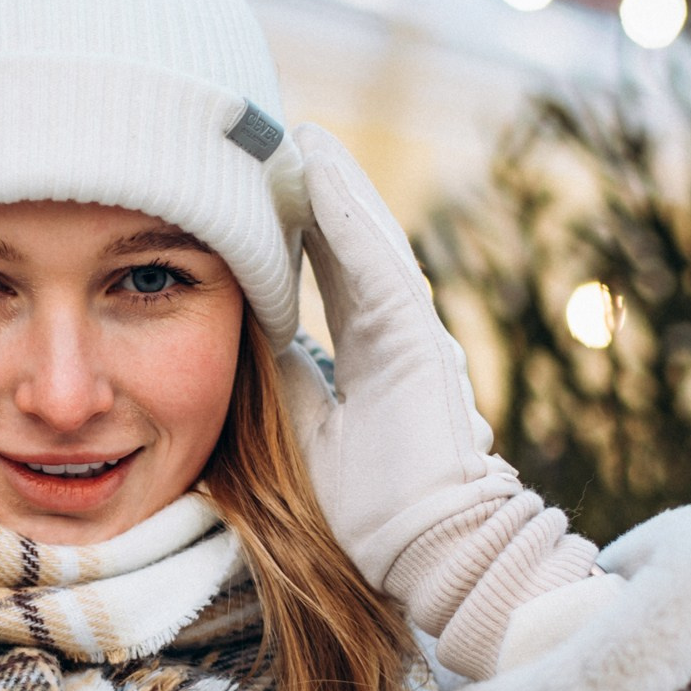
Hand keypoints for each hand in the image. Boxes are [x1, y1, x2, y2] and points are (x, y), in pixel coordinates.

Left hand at [276, 124, 590, 672]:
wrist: (431, 555)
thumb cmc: (372, 512)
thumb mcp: (308, 430)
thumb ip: (292, 378)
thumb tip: (259, 336)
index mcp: (373, 355)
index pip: (332, 274)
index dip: (302, 231)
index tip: (265, 189)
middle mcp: (398, 334)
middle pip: (351, 245)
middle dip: (317, 192)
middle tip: (280, 140)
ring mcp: (413, 333)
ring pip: (366, 240)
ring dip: (333, 184)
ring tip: (298, 134)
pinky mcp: (418, 340)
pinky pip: (377, 262)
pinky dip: (348, 212)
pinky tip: (321, 166)